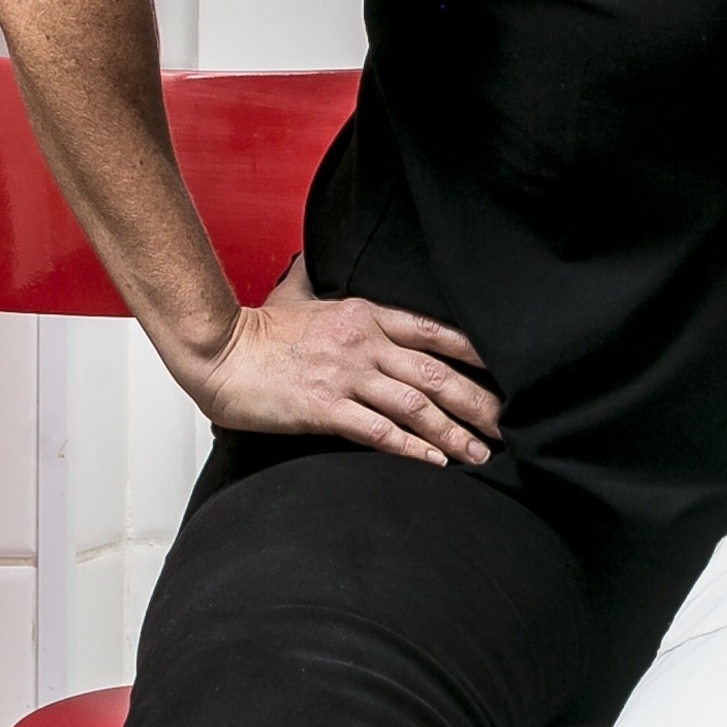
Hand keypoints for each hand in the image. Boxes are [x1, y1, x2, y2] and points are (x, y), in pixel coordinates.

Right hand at [173, 258, 503, 466]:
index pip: (433, 330)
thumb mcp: (297, 296)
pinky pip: (380, 431)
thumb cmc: (256, 330)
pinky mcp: (326, 408)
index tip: (505, 369)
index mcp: (364, 314)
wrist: (219, 353)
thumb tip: (311, 264)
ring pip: (416, 405)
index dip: (474, 352)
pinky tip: (436, 462)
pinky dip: (413, 448)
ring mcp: (346, 375)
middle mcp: (363, 342)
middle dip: (476, 401)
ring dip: (454, 432)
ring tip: (481, 453)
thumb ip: (315, 284)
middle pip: (435, 372)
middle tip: (507, 423)